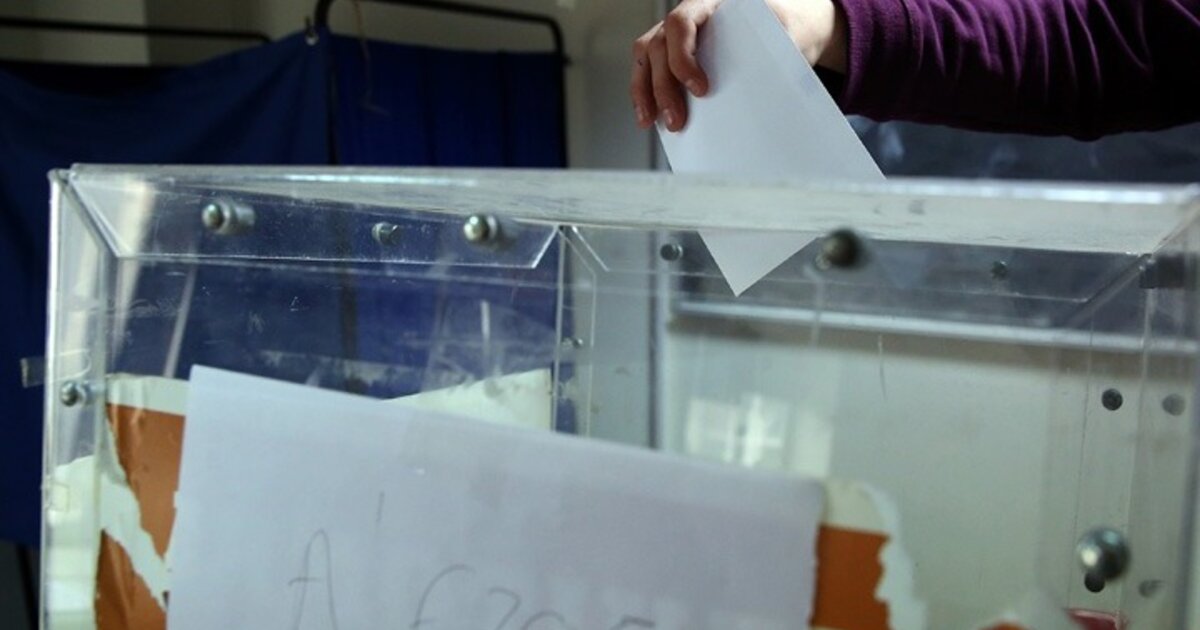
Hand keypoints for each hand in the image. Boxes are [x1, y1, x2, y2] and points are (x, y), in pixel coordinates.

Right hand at [631, 0, 847, 131]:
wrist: (793, 29)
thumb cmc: (787, 27)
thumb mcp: (785, 33)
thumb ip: (770, 51)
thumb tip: (757, 89)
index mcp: (710, 3)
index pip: (680, 24)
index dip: (682, 58)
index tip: (700, 89)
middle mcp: (689, 16)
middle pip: (657, 46)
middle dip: (663, 87)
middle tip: (676, 120)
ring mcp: (679, 37)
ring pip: (646, 58)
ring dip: (644, 92)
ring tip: (651, 121)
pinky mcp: (677, 57)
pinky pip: (651, 71)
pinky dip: (647, 94)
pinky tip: (651, 116)